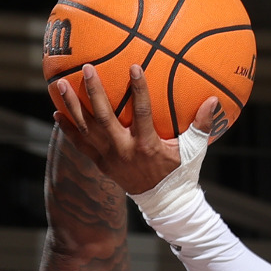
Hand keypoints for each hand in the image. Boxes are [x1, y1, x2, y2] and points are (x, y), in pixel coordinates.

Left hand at [52, 64, 218, 192]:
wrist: (164, 204)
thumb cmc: (181, 173)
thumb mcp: (193, 150)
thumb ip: (202, 125)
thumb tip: (215, 99)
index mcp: (147, 145)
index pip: (141, 112)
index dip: (138, 89)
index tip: (134, 66)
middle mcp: (124, 150)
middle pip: (104, 118)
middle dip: (94, 92)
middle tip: (87, 68)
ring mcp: (109, 158)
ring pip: (86, 129)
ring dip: (73, 106)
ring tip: (60, 85)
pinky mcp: (101, 164)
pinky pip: (80, 144)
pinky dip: (68, 129)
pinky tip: (56, 112)